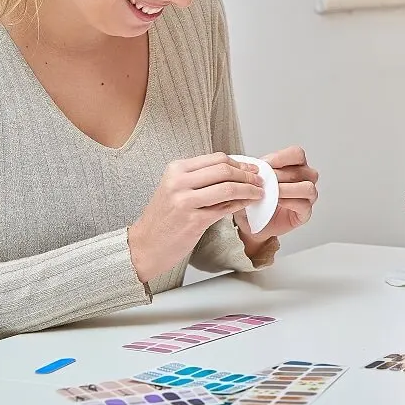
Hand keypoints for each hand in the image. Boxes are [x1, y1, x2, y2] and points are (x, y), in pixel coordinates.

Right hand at [129, 153, 263, 283]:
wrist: (145, 246)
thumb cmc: (164, 219)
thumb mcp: (176, 189)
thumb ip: (201, 178)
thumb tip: (234, 170)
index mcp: (176, 169)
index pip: (216, 158)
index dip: (239, 162)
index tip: (252, 167)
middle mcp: (179, 182)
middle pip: (224, 170)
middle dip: (248, 174)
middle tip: (260, 179)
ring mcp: (185, 201)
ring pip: (228, 188)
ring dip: (249, 189)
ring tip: (259, 192)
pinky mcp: (193, 220)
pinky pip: (225, 208)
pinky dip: (241, 204)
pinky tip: (248, 204)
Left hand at [244, 146, 318, 238]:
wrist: (250, 221)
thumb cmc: (254, 197)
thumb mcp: (251, 180)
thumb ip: (255, 171)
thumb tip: (252, 165)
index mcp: (295, 165)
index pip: (297, 154)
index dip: (282, 157)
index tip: (265, 164)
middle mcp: (305, 178)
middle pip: (301, 171)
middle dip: (279, 176)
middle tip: (263, 181)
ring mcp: (308, 196)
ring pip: (307, 187)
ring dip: (287, 189)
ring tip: (270, 193)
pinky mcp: (305, 213)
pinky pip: (304, 205)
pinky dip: (289, 202)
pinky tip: (277, 202)